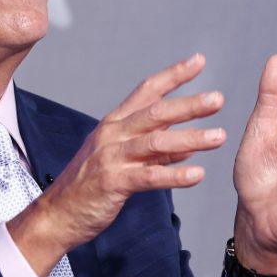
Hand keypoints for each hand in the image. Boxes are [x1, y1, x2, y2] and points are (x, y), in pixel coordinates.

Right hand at [9, 53, 225, 276]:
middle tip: (218, 99)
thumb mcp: (122, 160)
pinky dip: (175, 175)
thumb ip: (156, 152)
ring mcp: (111, 157)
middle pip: (155, 112)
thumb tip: (189, 145)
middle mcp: (112, 134)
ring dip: (190, 138)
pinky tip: (197, 174)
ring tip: (218, 137)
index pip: (147, 91)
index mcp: (115, 123)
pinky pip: (149, 177)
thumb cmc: (90, 186)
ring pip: (156, 142)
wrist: (57, 214)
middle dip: (189, 105)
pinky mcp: (112, 182)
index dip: (173, 75)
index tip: (199, 61)